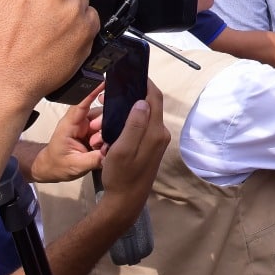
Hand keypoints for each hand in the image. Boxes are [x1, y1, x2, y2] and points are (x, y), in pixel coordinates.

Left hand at [29, 96, 104, 182]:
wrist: (51, 168)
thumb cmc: (57, 165)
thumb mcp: (75, 165)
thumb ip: (93, 159)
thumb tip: (111, 154)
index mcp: (70, 125)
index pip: (81, 105)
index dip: (92, 93)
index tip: (104, 82)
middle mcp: (79, 122)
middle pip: (99, 113)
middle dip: (104, 125)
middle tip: (99, 142)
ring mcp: (87, 127)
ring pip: (104, 121)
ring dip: (106, 134)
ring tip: (98, 147)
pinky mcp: (93, 133)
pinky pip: (105, 130)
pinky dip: (108, 138)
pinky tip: (103, 147)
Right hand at [95, 79, 169, 225]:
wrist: (126, 201)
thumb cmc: (121, 176)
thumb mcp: (122, 149)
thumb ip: (134, 125)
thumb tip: (142, 101)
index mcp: (155, 132)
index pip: (155, 99)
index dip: (146, 83)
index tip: (133, 72)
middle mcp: (161, 134)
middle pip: (152, 105)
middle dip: (136, 94)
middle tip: (116, 89)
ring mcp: (158, 141)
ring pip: (147, 115)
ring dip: (133, 107)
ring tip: (113, 104)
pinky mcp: (152, 147)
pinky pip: (144, 125)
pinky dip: (133, 118)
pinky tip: (118, 120)